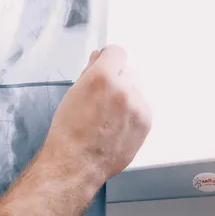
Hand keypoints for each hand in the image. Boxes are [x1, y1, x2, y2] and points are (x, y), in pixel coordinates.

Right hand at [42, 46, 151, 184]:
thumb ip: (89, 72)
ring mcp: (137, 106)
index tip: (107, 64)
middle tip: (101, 101)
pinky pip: (141, 108)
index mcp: (102, 77)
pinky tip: (117, 127)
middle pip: (125, 72)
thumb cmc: (68, 132)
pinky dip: (132, 114)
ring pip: (134, 91)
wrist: (76, 163)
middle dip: (115, 81)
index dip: (109, 58)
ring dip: (125, 99)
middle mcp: (122, 88)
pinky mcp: (146, 121)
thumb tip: (99, 57)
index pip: (117, 52)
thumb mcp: (72, 94)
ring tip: (108, 118)